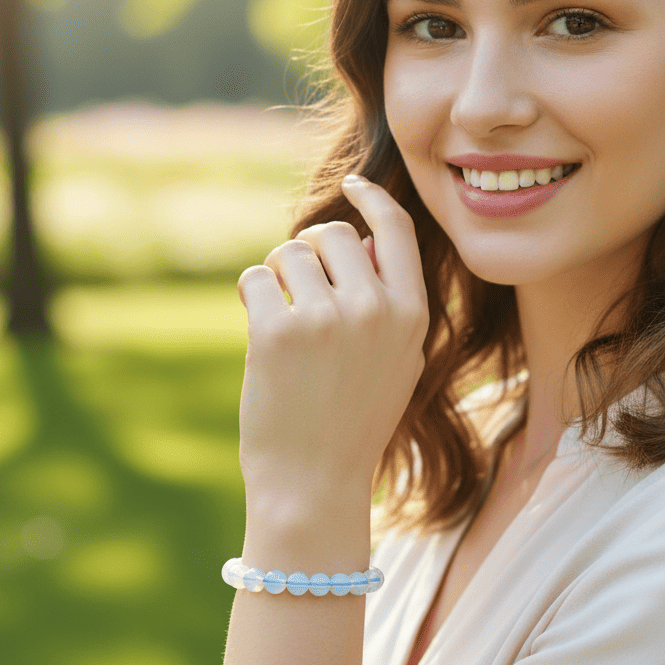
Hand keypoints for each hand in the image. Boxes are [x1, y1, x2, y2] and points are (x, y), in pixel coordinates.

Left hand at [236, 175, 429, 505]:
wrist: (314, 482)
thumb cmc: (354, 418)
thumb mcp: (398, 359)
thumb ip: (391, 299)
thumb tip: (360, 241)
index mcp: (412, 312)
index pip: (395, 228)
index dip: (372, 198)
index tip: (353, 182)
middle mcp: (375, 308)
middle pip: (332, 235)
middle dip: (310, 251)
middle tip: (300, 286)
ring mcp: (326, 318)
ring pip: (288, 253)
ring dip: (278, 278)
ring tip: (284, 321)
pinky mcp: (277, 331)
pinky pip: (254, 279)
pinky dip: (252, 297)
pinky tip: (262, 330)